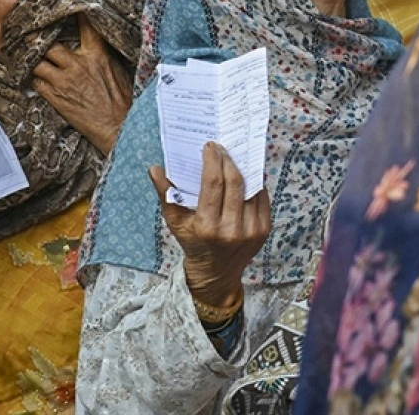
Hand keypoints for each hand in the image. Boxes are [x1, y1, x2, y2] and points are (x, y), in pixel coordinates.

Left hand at [31, 17, 132, 154]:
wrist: (118, 127)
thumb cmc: (123, 102)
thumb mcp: (119, 71)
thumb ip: (104, 56)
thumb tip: (98, 45)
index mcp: (97, 55)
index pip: (84, 26)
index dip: (72, 14)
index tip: (61, 9)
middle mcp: (77, 65)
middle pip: (49, 44)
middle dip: (39, 40)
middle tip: (31, 36)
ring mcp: (64, 81)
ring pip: (37, 63)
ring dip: (32, 61)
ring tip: (27, 57)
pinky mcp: (55, 98)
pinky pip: (36, 83)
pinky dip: (33, 79)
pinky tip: (33, 77)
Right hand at [149, 142, 270, 308]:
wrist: (216, 272)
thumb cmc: (193, 242)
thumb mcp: (175, 221)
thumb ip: (166, 194)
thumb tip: (154, 168)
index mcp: (207, 227)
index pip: (213, 184)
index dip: (213, 160)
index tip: (210, 146)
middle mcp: (231, 230)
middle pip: (234, 182)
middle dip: (227, 160)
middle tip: (221, 148)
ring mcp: (251, 231)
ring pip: (250, 188)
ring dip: (242, 169)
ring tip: (232, 158)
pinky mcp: (264, 230)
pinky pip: (262, 197)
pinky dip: (254, 183)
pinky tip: (245, 175)